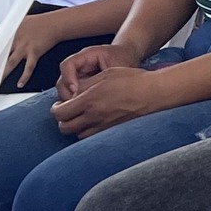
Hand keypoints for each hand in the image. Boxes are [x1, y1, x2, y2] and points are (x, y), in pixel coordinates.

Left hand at [4, 13, 68, 90]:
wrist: (55, 24)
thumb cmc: (39, 22)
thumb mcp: (19, 21)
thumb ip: (3, 26)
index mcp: (11, 33)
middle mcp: (16, 40)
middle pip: (0, 54)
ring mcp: (25, 47)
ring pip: (11, 62)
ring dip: (4, 73)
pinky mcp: (35, 52)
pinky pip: (29, 67)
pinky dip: (24, 76)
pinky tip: (20, 84)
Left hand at [50, 66, 167, 137]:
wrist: (154, 92)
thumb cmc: (133, 80)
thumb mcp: (105, 74)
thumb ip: (85, 84)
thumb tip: (72, 92)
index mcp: (89, 100)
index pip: (59, 112)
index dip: (55, 109)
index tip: (59, 104)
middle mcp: (94, 116)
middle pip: (65, 127)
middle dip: (63, 120)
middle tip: (67, 112)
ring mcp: (103, 125)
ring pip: (77, 134)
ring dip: (75, 126)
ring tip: (81, 117)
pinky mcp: (112, 131)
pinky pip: (92, 137)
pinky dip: (88, 131)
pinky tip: (94, 122)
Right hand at [55, 41, 143, 101]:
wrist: (128, 56)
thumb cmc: (123, 58)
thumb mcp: (118, 64)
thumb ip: (107, 77)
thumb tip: (96, 93)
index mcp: (86, 56)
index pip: (67, 65)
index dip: (68, 78)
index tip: (76, 91)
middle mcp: (78, 66)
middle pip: (62, 81)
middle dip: (68, 95)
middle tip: (80, 104)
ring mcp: (77, 77)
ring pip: (65, 91)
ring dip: (71, 101)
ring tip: (84, 108)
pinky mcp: (80, 87)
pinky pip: (73, 97)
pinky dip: (77, 103)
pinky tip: (87, 109)